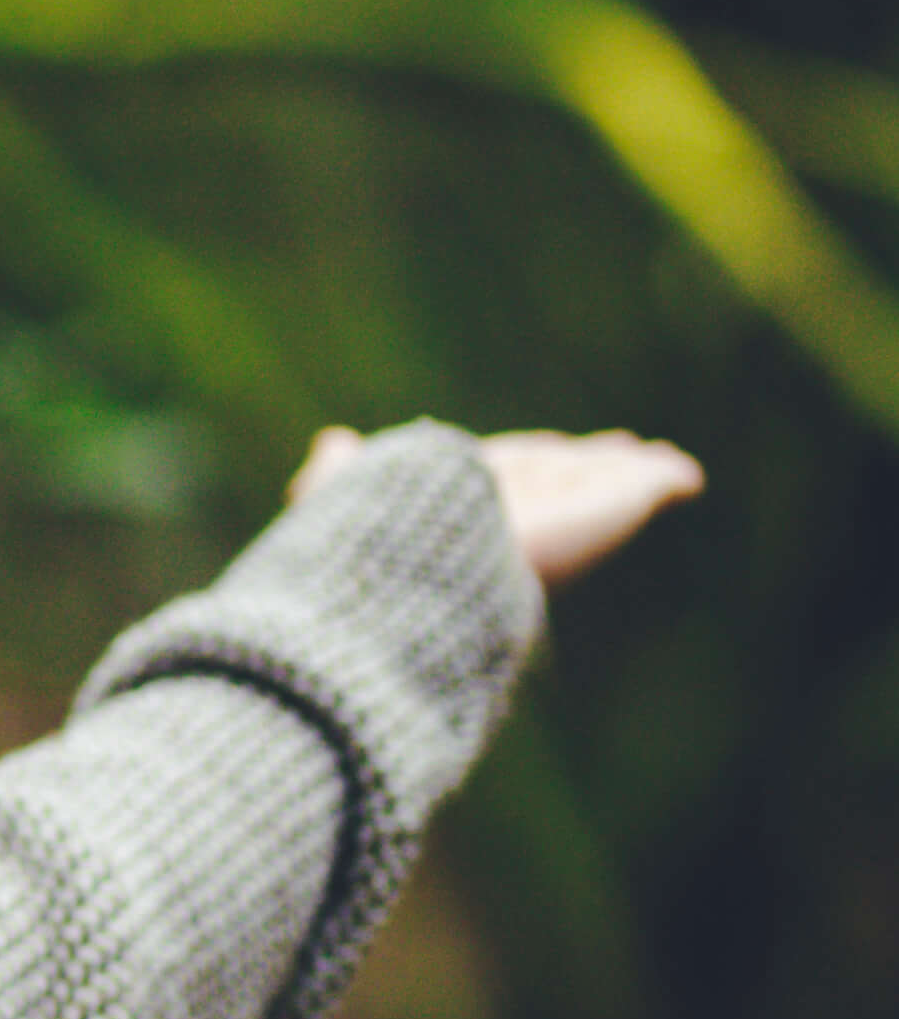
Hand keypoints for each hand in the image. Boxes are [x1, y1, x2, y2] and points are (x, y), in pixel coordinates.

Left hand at [294, 424, 705, 586]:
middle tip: (622, 454)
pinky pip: (632, 497)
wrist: (406, 577)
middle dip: (584, 471)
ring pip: (597, 492)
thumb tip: (333, 440)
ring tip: (662, 466)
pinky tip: (685, 478)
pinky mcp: (593, 522)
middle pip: (557, 487)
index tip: (552, 453)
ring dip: (626, 478)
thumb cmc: (363, 541)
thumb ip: (342, 473)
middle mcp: (509, 522)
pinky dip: (658, 483)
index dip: (526, 467)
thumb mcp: (339, 495)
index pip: (499, 481)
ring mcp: (555, 523)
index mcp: (455, 511)